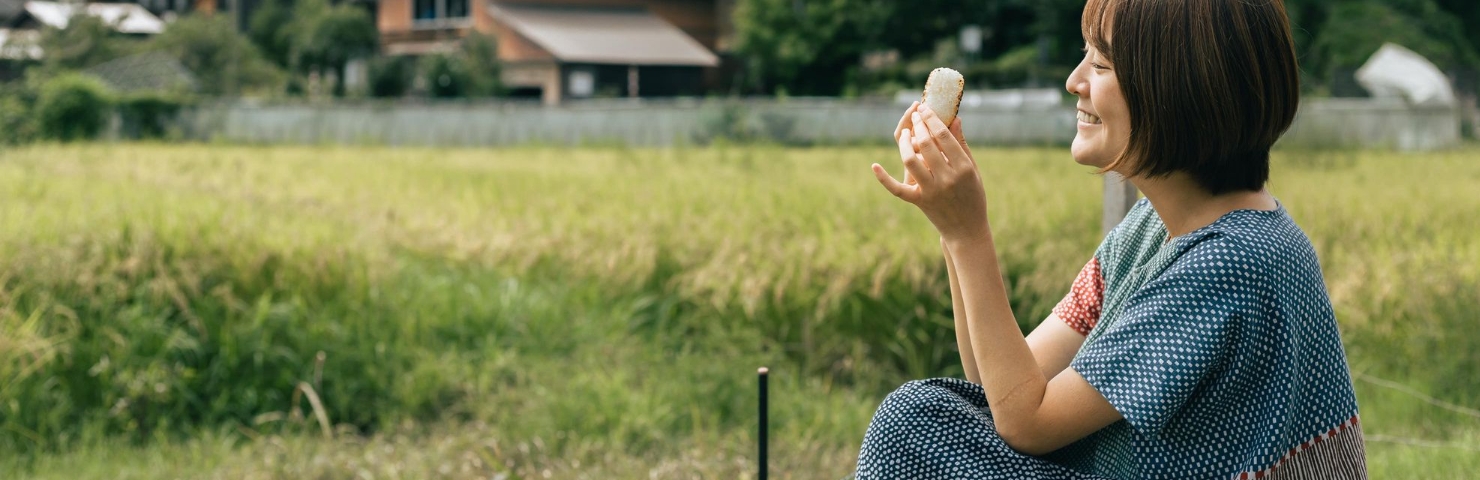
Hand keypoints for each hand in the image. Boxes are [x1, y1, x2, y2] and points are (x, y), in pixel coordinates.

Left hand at [872, 105, 989, 242]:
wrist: (966, 230)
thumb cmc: (972, 196)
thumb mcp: (972, 170)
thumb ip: (961, 144)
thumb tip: (955, 118)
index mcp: (963, 168)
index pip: (943, 136)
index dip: (931, 119)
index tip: (924, 108)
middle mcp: (947, 178)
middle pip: (927, 144)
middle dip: (918, 125)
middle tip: (915, 114)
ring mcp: (931, 191)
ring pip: (911, 161)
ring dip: (905, 143)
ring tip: (906, 132)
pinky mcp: (919, 202)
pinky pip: (897, 189)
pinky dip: (884, 178)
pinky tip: (874, 166)